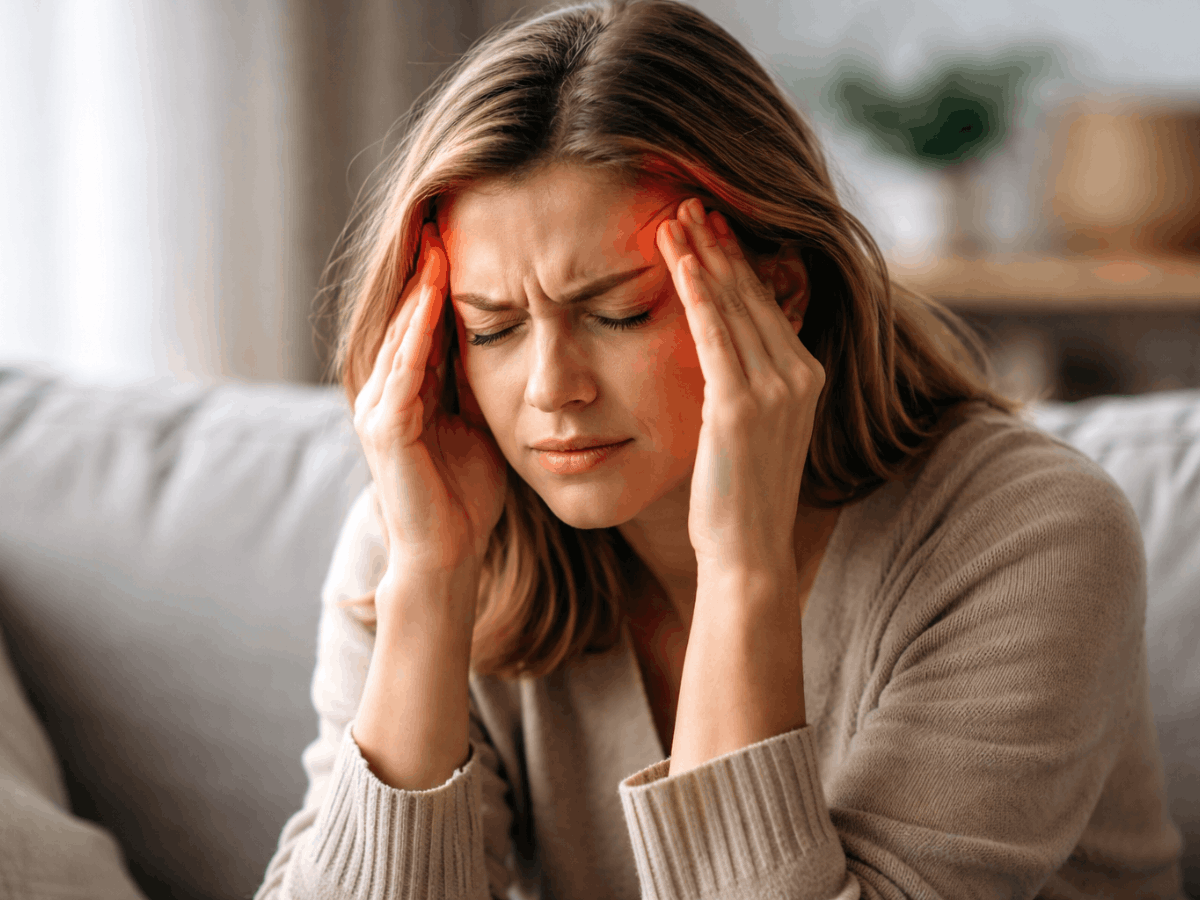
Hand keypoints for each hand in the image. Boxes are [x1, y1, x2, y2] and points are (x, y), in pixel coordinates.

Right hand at [353, 222, 506, 592]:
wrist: (448, 553)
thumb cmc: (466, 496)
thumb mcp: (479, 426)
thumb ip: (477, 388)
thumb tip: (507, 344)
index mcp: (407, 394)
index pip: (423, 327)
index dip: (439, 285)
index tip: (460, 238)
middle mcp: (384, 395)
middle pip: (405, 321)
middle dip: (423, 273)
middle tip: (440, 220)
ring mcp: (379, 412)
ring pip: (400, 337)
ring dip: (419, 291)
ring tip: (436, 245)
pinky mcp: (387, 432)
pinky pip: (404, 372)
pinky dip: (417, 335)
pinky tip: (434, 301)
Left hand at [656, 198, 824, 580]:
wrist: (748, 551)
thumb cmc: (740, 496)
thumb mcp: (753, 430)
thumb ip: (748, 385)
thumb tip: (723, 354)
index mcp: (805, 376)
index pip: (766, 304)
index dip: (736, 261)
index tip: (711, 225)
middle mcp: (799, 374)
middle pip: (752, 293)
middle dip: (718, 243)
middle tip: (690, 199)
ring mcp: (776, 388)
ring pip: (733, 305)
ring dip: (701, 255)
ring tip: (674, 216)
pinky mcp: (742, 404)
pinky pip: (714, 335)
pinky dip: (695, 293)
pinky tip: (676, 260)